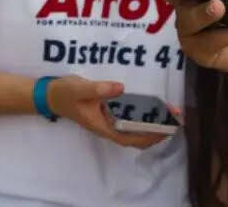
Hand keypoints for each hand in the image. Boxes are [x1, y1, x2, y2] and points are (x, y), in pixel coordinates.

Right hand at [45, 76, 168, 148]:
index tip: (165, 131)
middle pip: (135, 135)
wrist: (52, 93)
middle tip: (175, 119)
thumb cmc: (66, 93)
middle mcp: (107, 125)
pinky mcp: (109, 111)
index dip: (147, 137)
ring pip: (133, 127)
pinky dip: (143, 113)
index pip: (127, 138)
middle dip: (155, 130)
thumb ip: (98, 89)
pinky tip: (153, 105)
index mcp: (101, 125)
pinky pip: (129, 117)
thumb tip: (121, 88)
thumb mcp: (80, 89)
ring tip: (169, 112)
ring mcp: (108, 119)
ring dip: (151, 122)